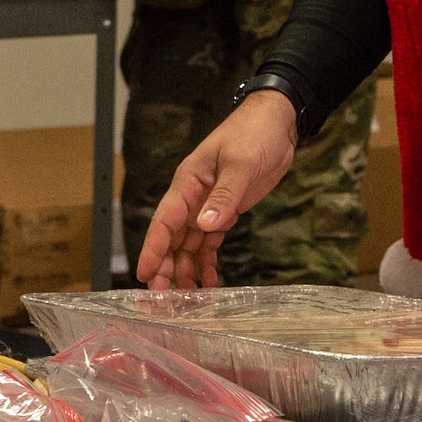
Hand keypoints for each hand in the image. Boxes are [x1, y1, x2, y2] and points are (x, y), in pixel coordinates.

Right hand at [137, 91, 298, 289]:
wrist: (277, 123)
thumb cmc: (254, 133)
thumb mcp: (240, 163)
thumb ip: (224, 195)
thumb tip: (204, 225)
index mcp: (188, 183)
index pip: (164, 220)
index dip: (152, 248)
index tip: (144, 273)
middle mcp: (194, 197)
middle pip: (173, 237)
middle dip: (166, 266)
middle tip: (164, 297)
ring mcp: (209, 205)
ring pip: (190, 243)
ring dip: (187, 268)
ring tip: (188, 298)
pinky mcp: (226, 210)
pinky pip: (211, 241)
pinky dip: (208, 261)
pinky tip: (210, 281)